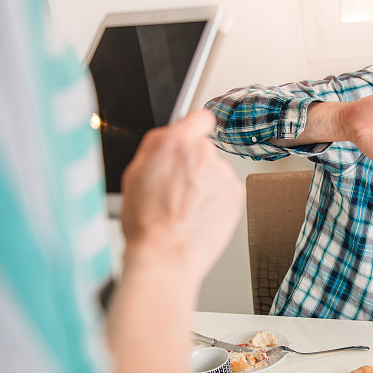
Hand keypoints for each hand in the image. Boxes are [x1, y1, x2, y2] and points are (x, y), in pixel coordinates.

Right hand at [120, 110, 242, 283]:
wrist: (165, 254)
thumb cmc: (145, 221)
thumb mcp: (135, 173)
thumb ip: (159, 148)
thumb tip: (172, 136)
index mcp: (175, 143)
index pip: (199, 117)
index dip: (195, 129)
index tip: (193, 138)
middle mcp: (203, 153)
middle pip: (204, 151)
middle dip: (194, 166)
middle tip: (178, 190)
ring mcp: (223, 174)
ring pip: (215, 173)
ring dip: (206, 186)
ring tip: (186, 209)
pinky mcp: (236, 194)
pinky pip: (226, 191)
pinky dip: (216, 201)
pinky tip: (199, 216)